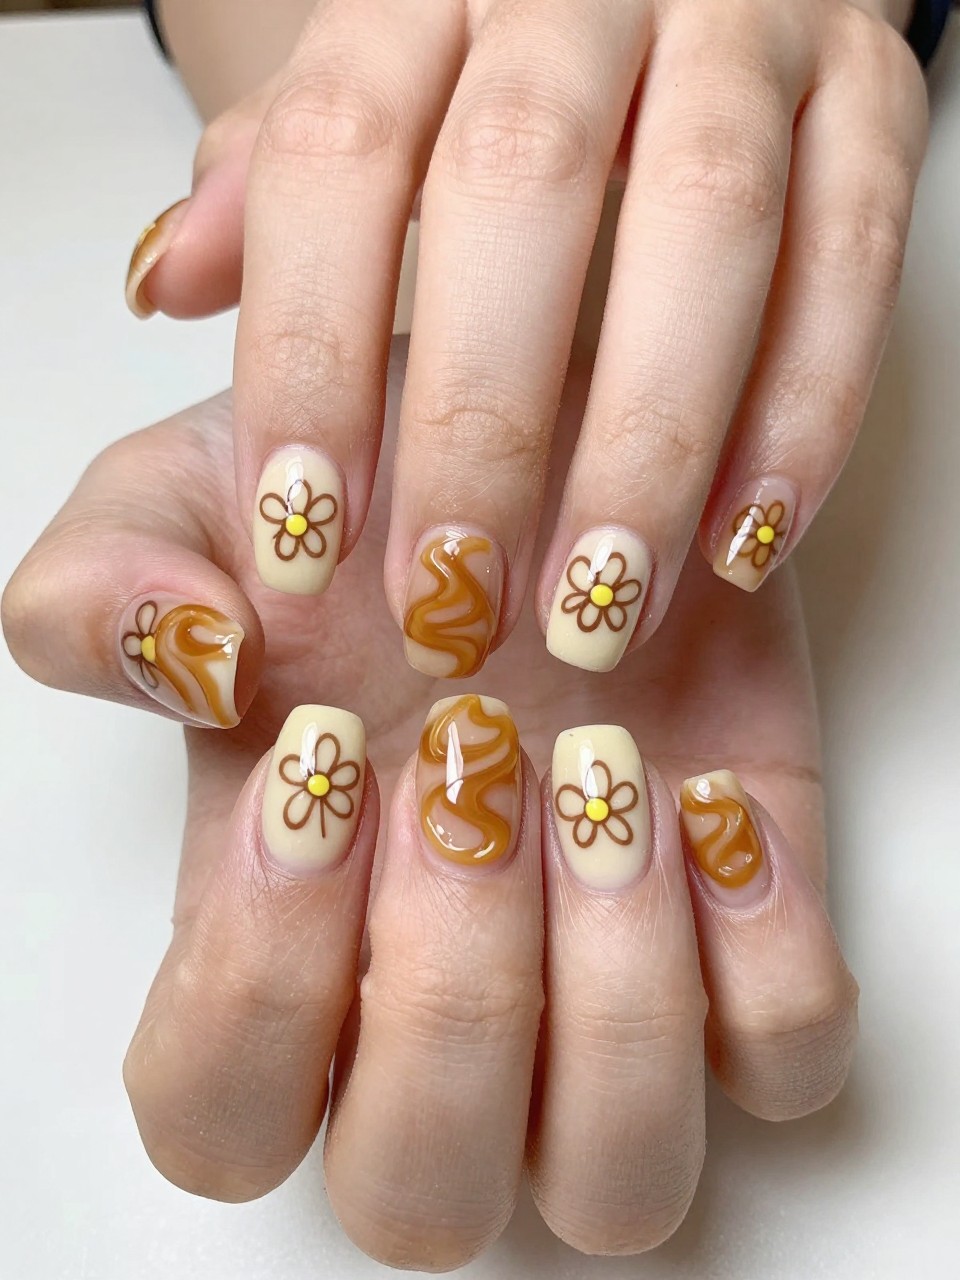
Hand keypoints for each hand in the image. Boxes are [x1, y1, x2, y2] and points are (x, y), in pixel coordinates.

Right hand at [2, 352, 856, 1264]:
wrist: (549, 446)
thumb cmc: (365, 498)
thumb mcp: (187, 501)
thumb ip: (101, 587)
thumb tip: (183, 662)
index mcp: (281, 938)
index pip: (222, 1116)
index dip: (257, 988)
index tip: (323, 768)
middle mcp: (438, 1002)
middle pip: (421, 1191)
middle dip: (451, 991)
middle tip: (475, 762)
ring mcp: (602, 989)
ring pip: (616, 1178)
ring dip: (614, 1002)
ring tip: (607, 783)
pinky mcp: (745, 939)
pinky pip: (783, 1060)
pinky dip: (765, 958)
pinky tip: (716, 796)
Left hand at [126, 0, 925, 680]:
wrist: (667, 3)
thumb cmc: (488, 101)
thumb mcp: (363, 118)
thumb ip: (267, 196)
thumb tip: (172, 281)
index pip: (337, 153)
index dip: (311, 356)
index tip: (302, 537)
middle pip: (518, 185)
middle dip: (481, 422)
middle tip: (452, 601)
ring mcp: (745, 30)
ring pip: (704, 223)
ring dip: (650, 446)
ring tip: (598, 609)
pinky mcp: (871, 98)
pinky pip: (854, 258)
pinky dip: (804, 413)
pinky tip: (738, 543)